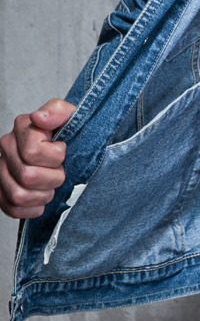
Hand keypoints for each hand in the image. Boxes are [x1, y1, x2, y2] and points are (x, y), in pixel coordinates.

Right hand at [0, 99, 75, 218]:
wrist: (69, 146)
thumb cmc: (70, 131)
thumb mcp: (72, 115)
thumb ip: (58, 111)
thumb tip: (39, 118)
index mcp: (22, 127)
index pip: (33, 152)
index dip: (55, 157)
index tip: (62, 150)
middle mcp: (6, 147)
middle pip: (28, 176)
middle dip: (53, 178)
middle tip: (59, 171)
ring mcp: (1, 169)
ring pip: (18, 195)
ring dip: (43, 195)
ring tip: (51, 185)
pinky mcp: (1, 190)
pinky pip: (11, 209)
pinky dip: (32, 209)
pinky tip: (41, 198)